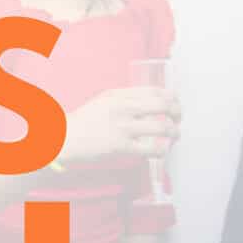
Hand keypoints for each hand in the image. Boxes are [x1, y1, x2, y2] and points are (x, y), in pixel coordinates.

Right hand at [57, 87, 180, 165]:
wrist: (63, 139)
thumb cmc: (83, 123)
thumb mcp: (102, 102)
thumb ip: (125, 100)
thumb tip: (151, 104)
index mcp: (118, 95)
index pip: (155, 91)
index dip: (171, 97)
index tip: (175, 103)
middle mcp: (122, 108)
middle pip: (162, 106)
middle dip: (177, 113)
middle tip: (178, 120)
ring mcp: (122, 127)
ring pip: (161, 127)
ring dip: (174, 133)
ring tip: (175, 136)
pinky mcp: (120, 146)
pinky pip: (151, 148)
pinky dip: (162, 150)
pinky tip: (161, 151)